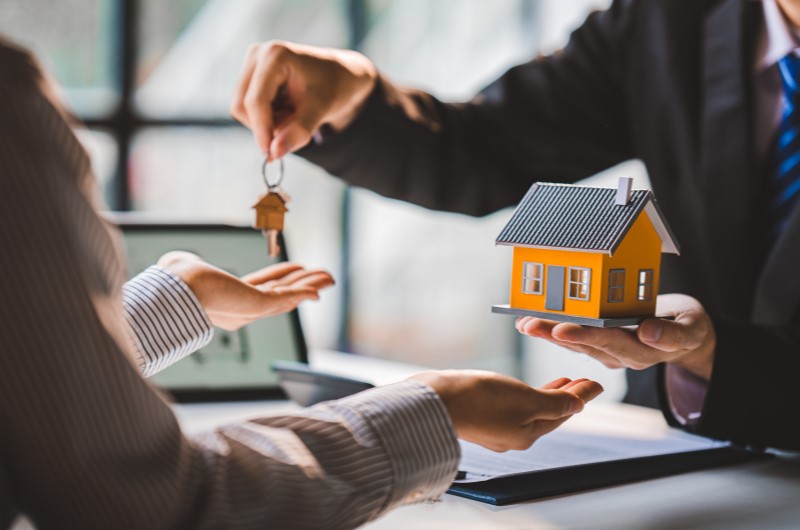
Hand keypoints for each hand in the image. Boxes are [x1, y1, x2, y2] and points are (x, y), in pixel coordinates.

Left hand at [158, 251, 333, 330]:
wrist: (175, 291)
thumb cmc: (174, 281)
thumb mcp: (184, 267)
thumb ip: (189, 264)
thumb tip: (179, 261)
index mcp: (228, 301)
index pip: (263, 288)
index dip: (283, 278)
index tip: (299, 270)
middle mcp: (243, 310)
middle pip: (283, 294)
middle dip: (304, 284)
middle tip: (323, 277)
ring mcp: (252, 310)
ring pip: (289, 296)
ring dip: (311, 286)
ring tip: (329, 278)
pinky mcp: (258, 305)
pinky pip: (289, 297)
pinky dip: (306, 291)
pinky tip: (320, 289)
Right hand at [230, 41, 376, 157]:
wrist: (341, 75)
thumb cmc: (335, 87)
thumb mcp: (321, 110)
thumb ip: (298, 131)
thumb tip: (274, 153)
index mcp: (275, 56)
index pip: (255, 101)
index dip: (261, 130)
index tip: (271, 155)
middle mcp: (258, 54)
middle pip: (242, 105)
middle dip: (266, 125)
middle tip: (295, 127)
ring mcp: (252, 63)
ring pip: (242, 109)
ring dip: (268, 122)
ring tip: (294, 114)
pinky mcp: (251, 74)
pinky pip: (248, 108)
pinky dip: (268, 117)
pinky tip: (288, 109)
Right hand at [409, 370, 602, 451]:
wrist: (434, 400)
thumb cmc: (478, 400)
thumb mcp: (525, 399)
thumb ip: (554, 403)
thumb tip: (578, 405)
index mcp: (527, 434)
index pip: (562, 413)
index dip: (581, 396)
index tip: (595, 382)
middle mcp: (513, 435)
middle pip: (548, 413)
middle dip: (566, 396)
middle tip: (581, 380)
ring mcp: (495, 427)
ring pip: (530, 410)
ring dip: (546, 395)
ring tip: (559, 381)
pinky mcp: (479, 416)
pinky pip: (512, 406)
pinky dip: (525, 395)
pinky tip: (520, 387)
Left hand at [516, 294, 715, 379]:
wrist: (686, 335)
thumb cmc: (689, 326)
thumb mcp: (692, 327)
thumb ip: (674, 333)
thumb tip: (648, 332)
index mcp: (642, 350)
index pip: (610, 341)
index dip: (586, 335)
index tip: (563, 329)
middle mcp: (620, 354)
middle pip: (584, 344)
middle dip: (555, 334)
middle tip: (529, 325)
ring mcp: (609, 351)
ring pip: (574, 342)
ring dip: (547, 332)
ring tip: (522, 323)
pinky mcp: (601, 344)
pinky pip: (573, 336)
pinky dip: (552, 328)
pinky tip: (529, 321)